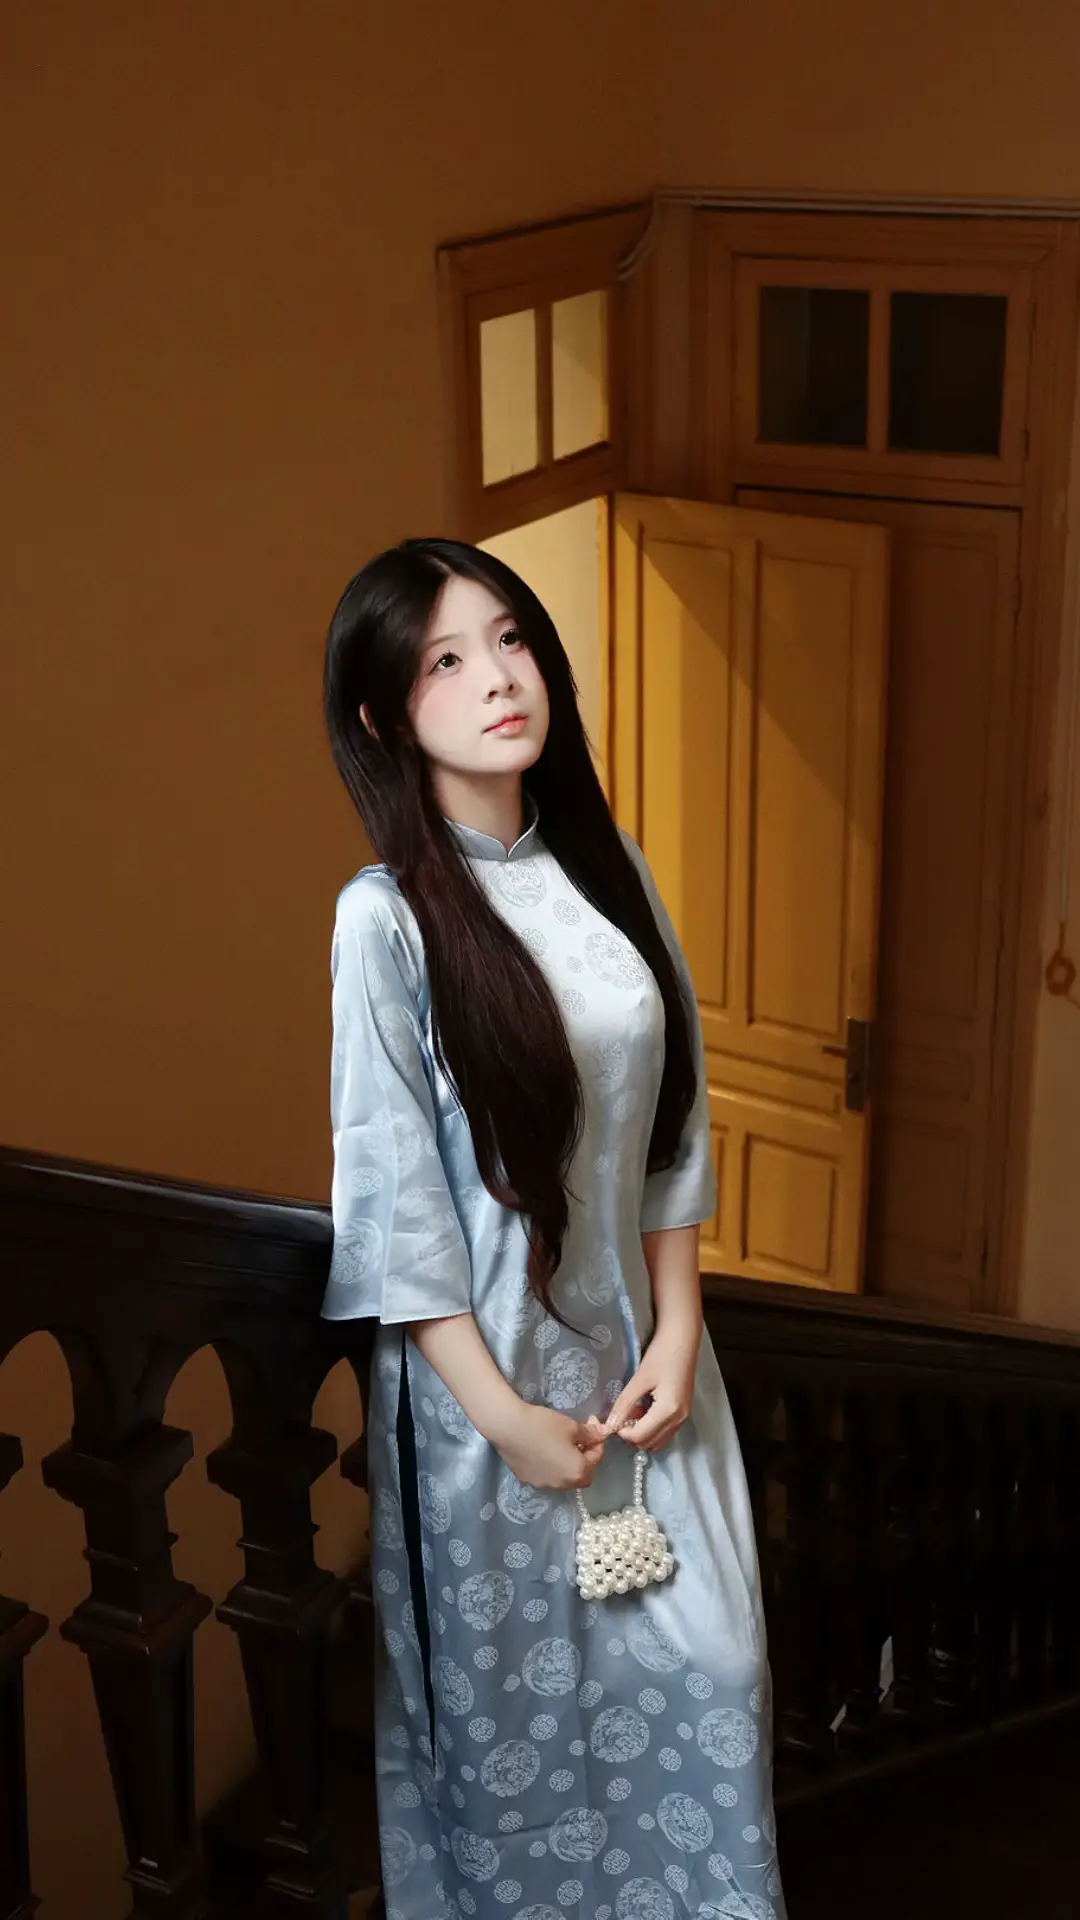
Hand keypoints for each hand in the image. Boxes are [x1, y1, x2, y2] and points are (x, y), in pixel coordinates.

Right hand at [492, 1404, 606, 1490]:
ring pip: (564, 1478)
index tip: (593, 1425)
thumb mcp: (571, 1426)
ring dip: (569, 1465)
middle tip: (581, 1440)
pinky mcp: (528, 1481)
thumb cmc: (543, 1426)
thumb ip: (589, 1434)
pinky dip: (552, 1467)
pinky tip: (544, 1451)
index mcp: (577, 1472)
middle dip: (586, 1458)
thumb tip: (602, 1434)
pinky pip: (547, 1476)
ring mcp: (544, 1485)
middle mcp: (562, 1484)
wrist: (508, 1428)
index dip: (597, 1441)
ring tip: (563, 1446)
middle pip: (582, 1475)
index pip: (596, 1459)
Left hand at [602, 1323, 700, 1451]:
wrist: (682, 1340)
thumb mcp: (639, 1379)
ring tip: (631, 1412)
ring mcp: (683, 1417)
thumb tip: (610, 1424)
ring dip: (642, 1433)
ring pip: (658, 1441)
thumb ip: (624, 1404)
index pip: (640, 1436)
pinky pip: (665, 1431)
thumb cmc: (661, 1355)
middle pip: (650, 1443)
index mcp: (668, 1411)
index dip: (622, 1432)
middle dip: (631, 1435)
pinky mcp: (683, 1412)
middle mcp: (678, 1419)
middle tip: (620, 1416)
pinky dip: (651, 1428)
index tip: (612, 1419)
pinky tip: (643, 1410)